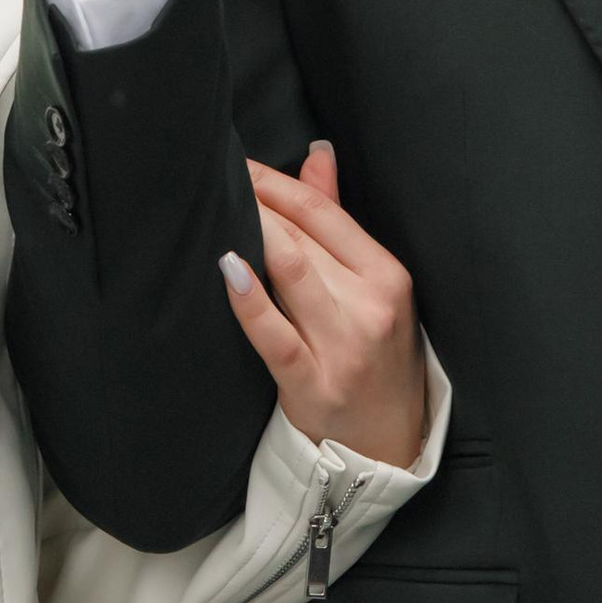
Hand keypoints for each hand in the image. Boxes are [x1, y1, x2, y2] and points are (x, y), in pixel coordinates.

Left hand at [219, 143, 427, 471]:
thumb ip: (339, 221)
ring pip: (289, 271)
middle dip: (254, 201)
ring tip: (214, 208)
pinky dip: (249, 299)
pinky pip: (274, 334)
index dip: (275, 182)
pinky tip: (227, 267)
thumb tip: (316, 155)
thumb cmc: (376, 357)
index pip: (324, 212)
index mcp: (388, 275)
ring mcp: (342, 346)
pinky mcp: (311, 383)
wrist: (388, 448)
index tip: (239, 164)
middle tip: (214, 177)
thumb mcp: (376, 289)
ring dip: (249, 232)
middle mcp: (370, 306)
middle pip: (302, 236)